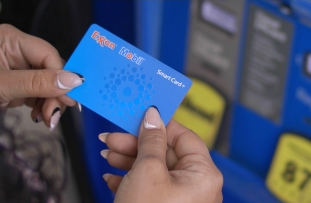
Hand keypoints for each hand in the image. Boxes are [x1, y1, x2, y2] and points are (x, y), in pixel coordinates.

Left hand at [0, 24, 81, 129]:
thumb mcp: (2, 86)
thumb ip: (37, 83)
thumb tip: (72, 81)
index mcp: (11, 40)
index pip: (47, 54)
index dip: (61, 75)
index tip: (70, 96)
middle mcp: (18, 51)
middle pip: (51, 70)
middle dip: (56, 93)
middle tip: (55, 114)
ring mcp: (20, 68)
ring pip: (50, 84)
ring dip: (51, 103)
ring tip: (45, 119)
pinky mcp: (22, 84)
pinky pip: (42, 93)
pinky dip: (44, 107)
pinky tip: (39, 116)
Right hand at [99, 107, 222, 202]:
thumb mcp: (147, 170)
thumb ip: (151, 139)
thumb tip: (153, 116)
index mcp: (203, 175)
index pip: (185, 137)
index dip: (161, 124)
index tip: (140, 115)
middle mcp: (196, 188)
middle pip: (166, 153)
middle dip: (136, 144)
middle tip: (113, 136)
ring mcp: (180, 201)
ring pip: (154, 170)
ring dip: (129, 160)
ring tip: (107, 155)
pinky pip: (149, 188)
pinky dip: (130, 181)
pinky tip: (111, 178)